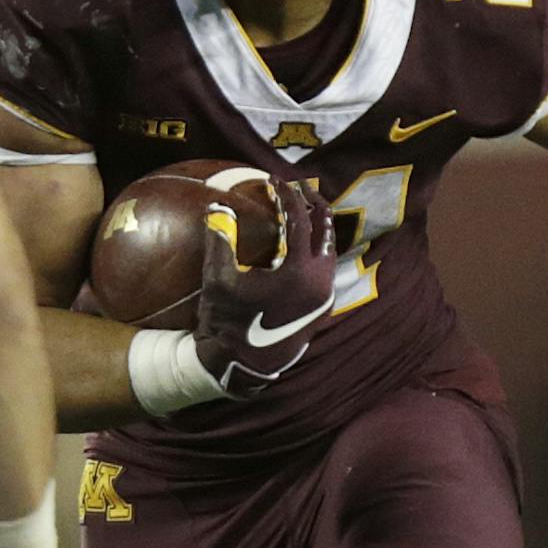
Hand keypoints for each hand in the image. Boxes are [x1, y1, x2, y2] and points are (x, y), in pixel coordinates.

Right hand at [193, 180, 335, 397]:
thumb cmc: (228, 322)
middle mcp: (321, 281)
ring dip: (317, 225)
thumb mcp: (218, 279)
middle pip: (326, 229)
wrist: (242, 367)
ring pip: (330, 249)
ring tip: (301, 209)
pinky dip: (316, 248)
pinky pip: (325, 267)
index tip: (274, 180)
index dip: (287, 195)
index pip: (300, 220)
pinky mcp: (322, 308)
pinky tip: (299, 243)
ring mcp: (325, 296)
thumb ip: (220, 238)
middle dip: (313, 203)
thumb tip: (217, 206)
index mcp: (300, 271)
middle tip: (298, 186)